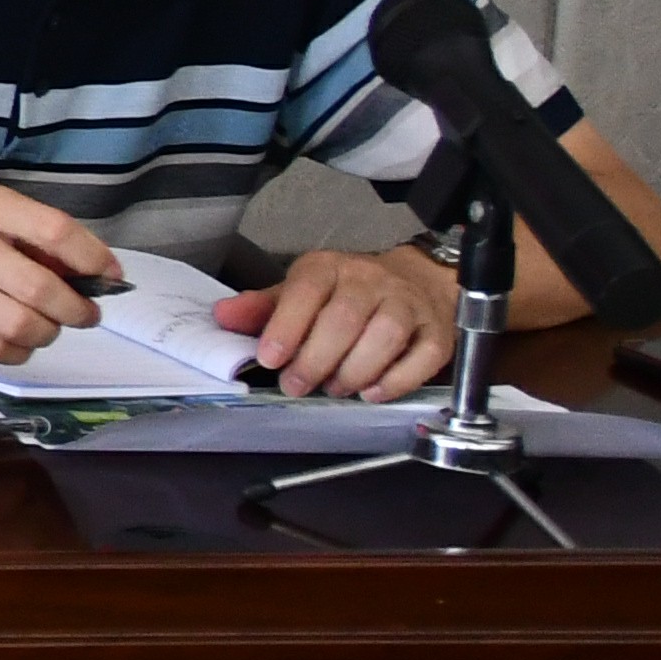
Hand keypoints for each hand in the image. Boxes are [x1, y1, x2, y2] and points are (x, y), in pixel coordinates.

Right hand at [0, 183, 115, 363]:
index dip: (93, 258)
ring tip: (43, 327)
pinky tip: (14, 341)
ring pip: (19, 325)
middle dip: (75, 310)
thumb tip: (84, 270)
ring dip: (45, 334)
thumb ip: (21, 231)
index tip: (110, 277)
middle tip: (82, 314)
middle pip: (41, 289)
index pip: (54, 231)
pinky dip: (15, 350)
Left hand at [215, 248, 453, 399]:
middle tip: (297, 385)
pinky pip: (423, 358)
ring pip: (385, 336)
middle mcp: (371, 281)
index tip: (270, 358)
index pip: (307, 290)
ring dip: (354, 371)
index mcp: (330, 267)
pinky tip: (372, 392)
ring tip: (334, 388)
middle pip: (345, 319)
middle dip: (316, 359)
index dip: (286, 326)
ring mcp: (408, 305)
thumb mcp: (300, 290)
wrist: (414, 280)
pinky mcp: (436, 332)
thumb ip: (263, 307)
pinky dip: (397, 380)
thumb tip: (224, 316)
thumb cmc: (348, 291)